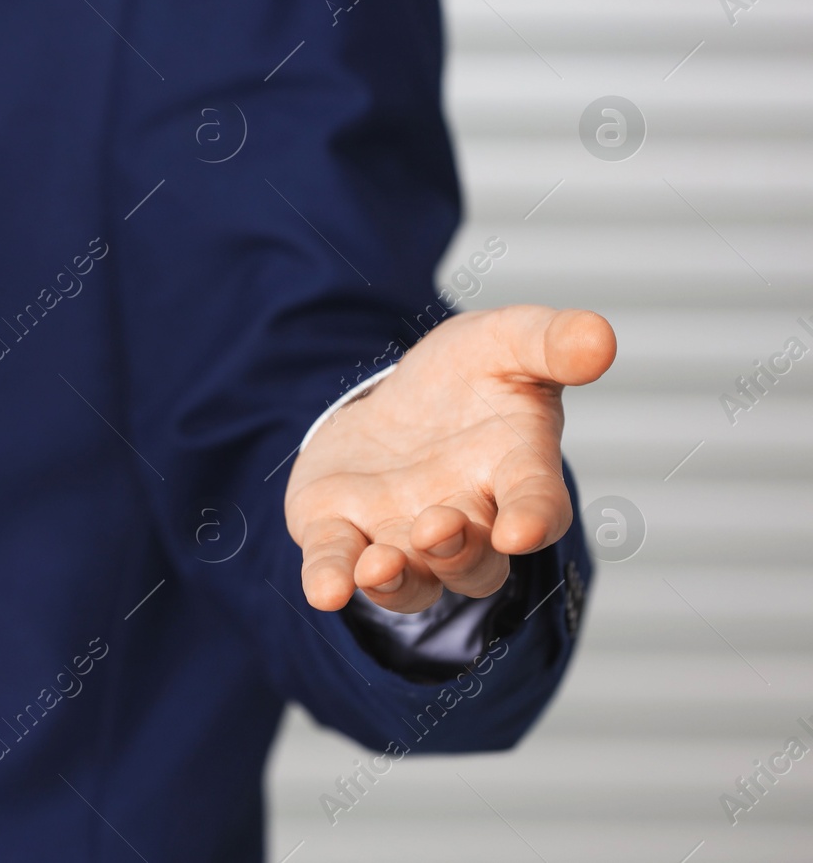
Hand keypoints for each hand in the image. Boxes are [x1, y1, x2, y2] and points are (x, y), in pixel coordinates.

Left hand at [285, 305, 615, 612]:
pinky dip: (332, 577)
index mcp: (515, 472)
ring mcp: (402, 534)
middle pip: (474, 561)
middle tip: (437, 528)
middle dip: (458, 552)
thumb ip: (552, 342)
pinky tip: (326, 589)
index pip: (537, 503)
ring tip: (378, 567)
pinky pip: (338, 563)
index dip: (534, 518)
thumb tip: (600, 338)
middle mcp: (466, 518)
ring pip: (412, 581)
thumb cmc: (469, 375)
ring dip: (396, 582)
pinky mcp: (342, 530)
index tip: (523, 530)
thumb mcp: (507, 341)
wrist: (398, 396)